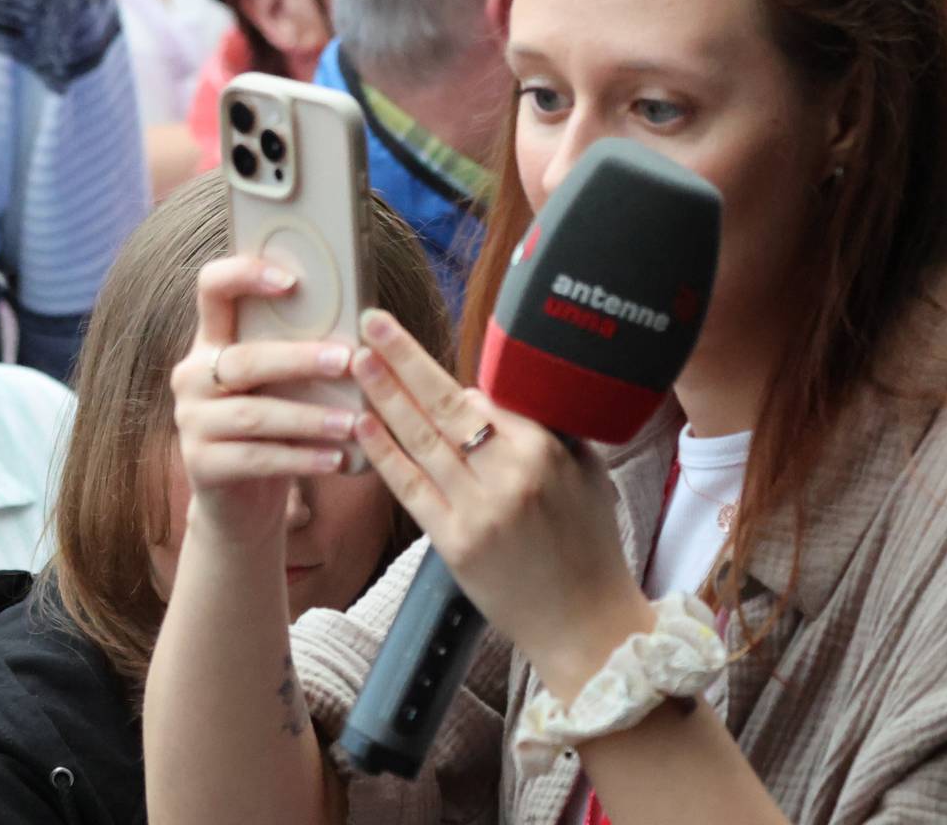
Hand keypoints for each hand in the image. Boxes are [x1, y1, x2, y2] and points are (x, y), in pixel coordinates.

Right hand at [168, 256, 363, 543]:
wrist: (241, 504)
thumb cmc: (274, 430)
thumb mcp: (278, 385)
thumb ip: (298, 353)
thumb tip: (365, 328)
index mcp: (211, 342)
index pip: (212, 288)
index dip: (244, 274)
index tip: (292, 279)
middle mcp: (192, 376)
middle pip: (244, 359)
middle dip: (299, 359)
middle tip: (348, 360)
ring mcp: (191, 421)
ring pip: (254, 414)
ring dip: (309, 417)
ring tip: (353, 422)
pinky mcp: (200, 465)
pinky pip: (256, 458)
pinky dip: (301, 459)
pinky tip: (335, 459)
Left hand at [348, 309, 652, 691]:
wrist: (587, 625)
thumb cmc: (590, 546)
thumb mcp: (588, 473)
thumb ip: (545, 431)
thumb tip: (492, 397)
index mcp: (546, 451)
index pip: (486, 399)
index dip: (454, 380)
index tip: (421, 351)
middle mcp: (509, 475)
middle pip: (446, 405)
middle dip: (405, 358)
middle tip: (372, 320)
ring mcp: (477, 509)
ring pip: (421, 440)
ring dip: (384, 395)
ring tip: (356, 358)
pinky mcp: (452, 543)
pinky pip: (410, 487)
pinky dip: (383, 453)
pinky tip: (362, 421)